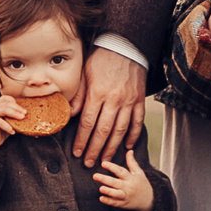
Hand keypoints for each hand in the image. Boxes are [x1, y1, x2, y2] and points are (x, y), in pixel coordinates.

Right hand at [0, 96, 27, 156]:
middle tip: (25, 114)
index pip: (5, 98)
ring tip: (21, 118)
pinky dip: (8, 126)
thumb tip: (29, 118)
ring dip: (14, 113)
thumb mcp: (9, 122)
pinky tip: (12, 132)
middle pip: (6, 103)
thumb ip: (14, 118)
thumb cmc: (1, 131)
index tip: (22, 110)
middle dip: (17, 108)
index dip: (14, 102)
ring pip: (3, 109)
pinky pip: (0, 122)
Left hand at [72, 50, 144, 167]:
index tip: (77, 152)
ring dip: (112, 147)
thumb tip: (70, 115)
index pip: (88, 123)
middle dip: (95, 150)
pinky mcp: (139, 100)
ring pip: (121, 130)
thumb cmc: (101, 60)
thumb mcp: (84, 74)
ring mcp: (129, 101)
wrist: (125, 47)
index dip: (82, 140)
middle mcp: (114, 99)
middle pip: (103, 131)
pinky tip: (127, 146)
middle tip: (89, 163)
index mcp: (97, 93)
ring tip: (105, 160)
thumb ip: (78, 96)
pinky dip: (133, 135)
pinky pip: (137, 122)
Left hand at [92, 145, 155, 210]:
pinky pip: (115, 203)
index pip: (121, 171)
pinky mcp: (123, 204)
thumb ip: (132, 162)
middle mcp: (128, 187)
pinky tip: (101, 198)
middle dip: (105, 179)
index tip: (103, 163)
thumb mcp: (139, 173)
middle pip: (116, 183)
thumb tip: (129, 151)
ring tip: (100, 188)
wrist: (149, 201)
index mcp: (131, 178)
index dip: (112, 167)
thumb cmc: (142, 185)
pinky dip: (109, 201)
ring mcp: (125, 196)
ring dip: (108, 192)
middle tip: (95, 176)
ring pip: (116, 194)